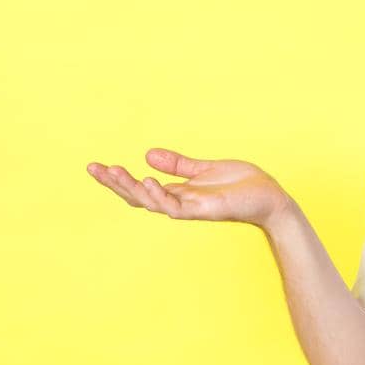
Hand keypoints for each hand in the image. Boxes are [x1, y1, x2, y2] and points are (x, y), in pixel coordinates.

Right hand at [85, 148, 292, 228]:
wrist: (271, 197)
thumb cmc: (243, 185)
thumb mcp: (205, 169)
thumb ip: (178, 165)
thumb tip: (147, 154)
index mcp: (179, 193)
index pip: (140, 188)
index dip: (118, 179)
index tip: (96, 166)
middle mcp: (181, 203)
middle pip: (138, 197)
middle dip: (115, 184)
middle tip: (93, 168)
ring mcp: (191, 208)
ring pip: (152, 203)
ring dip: (132, 188)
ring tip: (114, 172)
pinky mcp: (205, 210)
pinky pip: (176, 207)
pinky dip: (160, 195)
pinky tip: (148, 180)